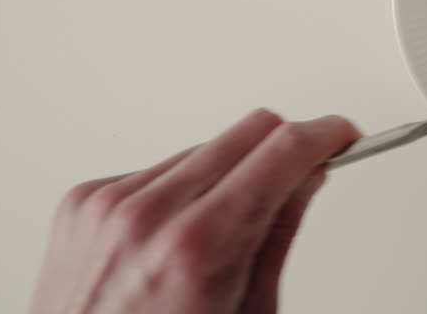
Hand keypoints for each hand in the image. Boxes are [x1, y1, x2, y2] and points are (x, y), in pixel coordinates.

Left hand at [30, 111, 359, 313]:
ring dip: (229, 171)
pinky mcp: (83, 199)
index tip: (342, 135)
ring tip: (221, 228)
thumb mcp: (249, 310)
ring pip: (204, 146)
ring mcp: (109, 203)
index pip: (283, 150)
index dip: (326, 135)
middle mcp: (148, 214)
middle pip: (249, 130)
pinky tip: (176, 232)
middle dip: (285, 147)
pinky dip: (179, 190)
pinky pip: (156, 168)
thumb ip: (280, 232)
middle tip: (300, 173)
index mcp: (197, 246)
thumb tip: (308, 177)